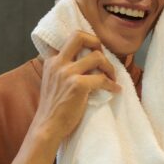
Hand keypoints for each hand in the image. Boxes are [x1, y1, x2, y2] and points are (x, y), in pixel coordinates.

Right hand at [29, 31, 120, 145]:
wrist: (48, 126)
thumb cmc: (53, 107)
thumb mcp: (51, 81)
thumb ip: (61, 69)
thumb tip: (80, 62)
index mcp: (51, 61)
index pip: (67, 40)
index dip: (83, 41)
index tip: (93, 49)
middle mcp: (58, 63)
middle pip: (79, 36)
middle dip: (96, 41)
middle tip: (103, 55)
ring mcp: (67, 73)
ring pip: (97, 56)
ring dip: (109, 67)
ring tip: (112, 77)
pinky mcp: (78, 85)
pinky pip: (102, 79)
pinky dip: (112, 85)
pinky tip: (115, 90)